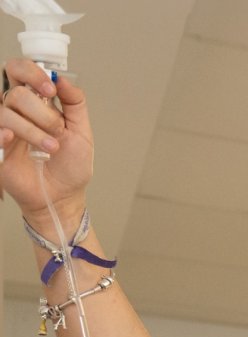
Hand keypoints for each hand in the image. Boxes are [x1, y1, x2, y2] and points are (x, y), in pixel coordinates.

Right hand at [1, 59, 92, 229]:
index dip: (31, 73)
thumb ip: (75, 103)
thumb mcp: (81, 132)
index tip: (51, 90)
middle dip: (42, 111)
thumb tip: (63, 78)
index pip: (19, 71)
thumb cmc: (70, 165)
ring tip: (51, 147)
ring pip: (6, 112)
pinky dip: (4, 134)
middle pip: (15, 93)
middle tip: (58, 129)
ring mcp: (4, 130)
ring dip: (34, 130)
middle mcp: (16, 113)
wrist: (64, 195)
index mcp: (35, 103)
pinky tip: (14, 141)